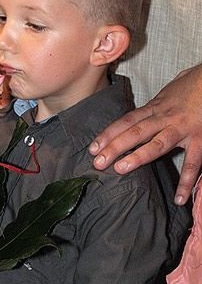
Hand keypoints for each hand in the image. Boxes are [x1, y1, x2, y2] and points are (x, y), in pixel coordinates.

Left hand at [89, 65, 201, 205]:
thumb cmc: (191, 84)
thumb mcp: (166, 93)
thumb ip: (152, 107)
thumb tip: (138, 116)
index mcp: (155, 107)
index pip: (126, 121)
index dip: (109, 134)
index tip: (93, 147)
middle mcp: (165, 118)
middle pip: (135, 132)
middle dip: (115, 147)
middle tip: (97, 162)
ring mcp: (182, 129)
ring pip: (157, 144)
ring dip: (138, 157)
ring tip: (120, 169)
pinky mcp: (200, 138)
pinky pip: (193, 163)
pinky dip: (186, 181)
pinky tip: (180, 198)